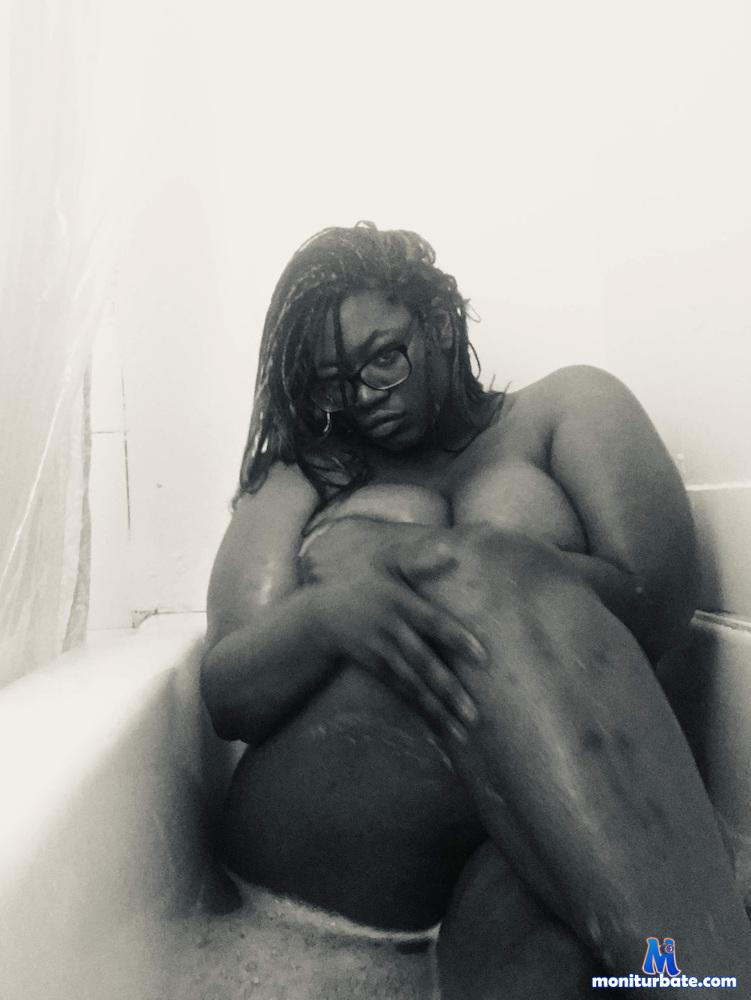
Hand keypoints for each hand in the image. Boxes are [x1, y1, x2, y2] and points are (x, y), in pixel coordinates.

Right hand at [304, 522, 484, 742]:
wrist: (323, 614)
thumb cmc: (366, 584)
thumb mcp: (388, 565)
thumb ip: (420, 560)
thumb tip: (453, 550)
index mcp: (400, 603)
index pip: (433, 622)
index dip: (456, 638)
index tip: (482, 655)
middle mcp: (392, 631)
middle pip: (423, 662)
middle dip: (448, 689)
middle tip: (474, 712)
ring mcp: (382, 653)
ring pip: (414, 684)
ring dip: (438, 708)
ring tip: (463, 730)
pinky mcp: (377, 669)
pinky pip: (403, 692)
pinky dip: (423, 710)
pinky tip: (442, 727)